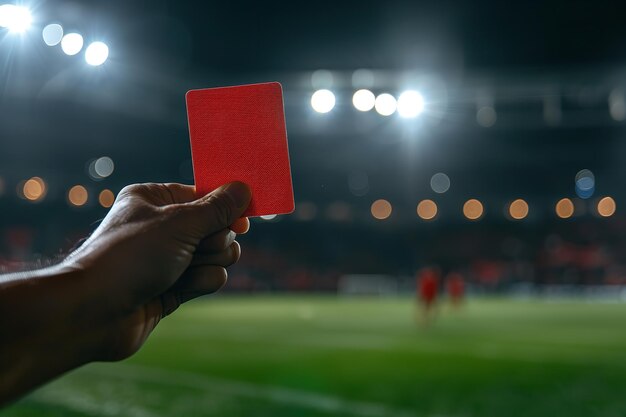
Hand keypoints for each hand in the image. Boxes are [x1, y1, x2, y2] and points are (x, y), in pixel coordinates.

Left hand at [66, 181, 251, 360]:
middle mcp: (162, 227)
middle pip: (217, 227)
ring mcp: (168, 259)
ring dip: (210, 263)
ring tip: (185, 270)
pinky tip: (181, 288)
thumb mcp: (180, 224)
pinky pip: (208, 278)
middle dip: (216, 240)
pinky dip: (201, 282)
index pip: (204, 195)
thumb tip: (244, 188)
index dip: (226, 207)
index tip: (245, 220)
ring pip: (217, 255)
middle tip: (199, 246)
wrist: (93, 312)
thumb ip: (218, 208)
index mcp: (155, 200)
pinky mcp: (173, 287)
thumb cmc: (130, 257)